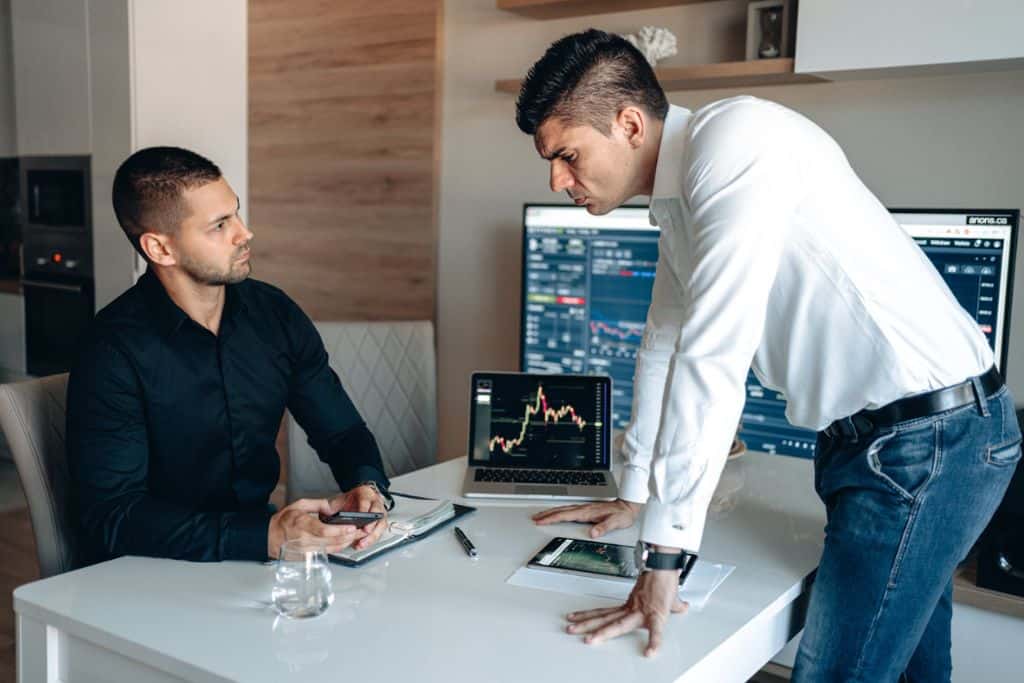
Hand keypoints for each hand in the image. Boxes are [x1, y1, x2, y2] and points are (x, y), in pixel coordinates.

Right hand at [267, 497, 368, 557]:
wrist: (270, 537)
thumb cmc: (284, 521)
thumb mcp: (299, 505)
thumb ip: (318, 504)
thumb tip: (334, 507)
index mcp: (302, 525)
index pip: (324, 531)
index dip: (340, 530)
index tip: (352, 527)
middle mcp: (305, 540)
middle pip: (332, 541)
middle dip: (350, 536)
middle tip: (362, 530)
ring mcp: (306, 551)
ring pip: (332, 549)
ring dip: (347, 542)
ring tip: (357, 535)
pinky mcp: (308, 558)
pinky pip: (327, 553)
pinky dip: (338, 547)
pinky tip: (345, 541)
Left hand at [327, 484, 388, 549]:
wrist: (351, 503)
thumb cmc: (346, 502)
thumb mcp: (338, 500)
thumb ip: (334, 506)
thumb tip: (328, 515)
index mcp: (365, 493)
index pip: (366, 500)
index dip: (364, 509)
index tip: (361, 516)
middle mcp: (375, 502)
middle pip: (378, 513)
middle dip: (372, 524)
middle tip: (366, 531)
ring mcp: (379, 513)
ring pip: (381, 524)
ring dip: (372, 535)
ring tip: (362, 543)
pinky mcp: (379, 524)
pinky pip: (378, 533)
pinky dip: (370, 540)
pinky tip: (362, 544)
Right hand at [531, 498, 640, 537]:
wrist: (628, 506)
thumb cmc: (622, 514)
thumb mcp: (615, 523)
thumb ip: (604, 528)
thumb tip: (593, 533)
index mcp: (587, 512)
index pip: (565, 515)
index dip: (552, 518)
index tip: (541, 521)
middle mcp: (584, 509)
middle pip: (561, 510)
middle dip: (547, 514)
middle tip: (535, 518)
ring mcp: (585, 508)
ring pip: (564, 509)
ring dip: (551, 512)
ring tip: (541, 515)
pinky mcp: (587, 509)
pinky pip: (569, 509)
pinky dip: (559, 511)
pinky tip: (558, 513)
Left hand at [566, 569, 688, 656]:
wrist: (666, 565)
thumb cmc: (664, 579)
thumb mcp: (667, 598)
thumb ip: (673, 604)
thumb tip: (682, 606)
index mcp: (631, 606)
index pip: (605, 612)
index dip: (589, 615)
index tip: (575, 618)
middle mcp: (632, 609)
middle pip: (606, 618)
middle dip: (587, 624)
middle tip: (571, 629)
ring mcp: (642, 612)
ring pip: (619, 624)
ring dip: (604, 632)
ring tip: (591, 640)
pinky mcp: (657, 614)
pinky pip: (656, 631)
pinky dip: (654, 642)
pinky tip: (650, 652)